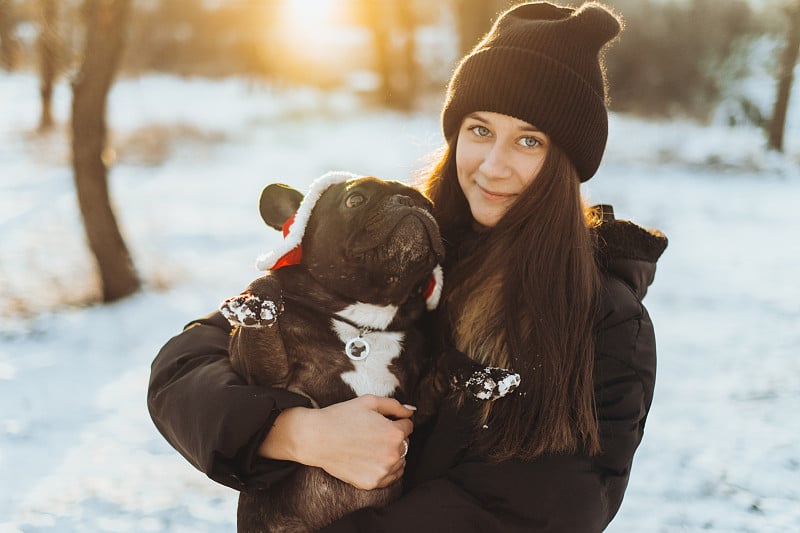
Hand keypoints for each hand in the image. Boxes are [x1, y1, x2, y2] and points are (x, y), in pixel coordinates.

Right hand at [259, 395, 414, 489]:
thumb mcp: (370, 401)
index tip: (381, 422)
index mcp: (394, 433)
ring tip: (370, 446)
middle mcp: (392, 455)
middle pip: (405, 444)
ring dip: (391, 454)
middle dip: (394, 438)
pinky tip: (369, 460)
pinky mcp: (371, 483)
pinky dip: (384, 470)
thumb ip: (395, 406)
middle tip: (372, 433)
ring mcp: (382, 472)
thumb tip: (410, 412)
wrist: (316, 438)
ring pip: (399, 462)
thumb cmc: (341, 416)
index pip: (408, 426)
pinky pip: (389, 478)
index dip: (395, 421)